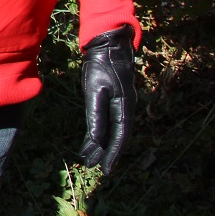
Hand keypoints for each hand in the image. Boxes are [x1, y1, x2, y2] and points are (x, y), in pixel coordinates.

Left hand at [78, 25, 135, 173]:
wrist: (108, 46)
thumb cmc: (101, 66)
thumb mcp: (95, 90)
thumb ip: (96, 114)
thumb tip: (97, 138)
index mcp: (124, 106)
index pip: (120, 137)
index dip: (113, 154)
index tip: (106, 169)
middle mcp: (126, 108)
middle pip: (116, 136)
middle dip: (105, 153)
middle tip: (93, 166)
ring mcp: (121, 104)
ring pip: (111, 130)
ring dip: (100, 144)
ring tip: (88, 157)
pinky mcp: (114, 100)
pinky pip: (108, 121)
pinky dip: (99, 132)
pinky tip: (90, 140)